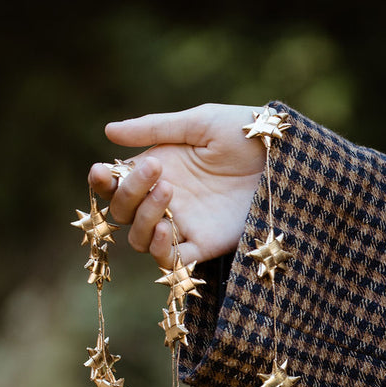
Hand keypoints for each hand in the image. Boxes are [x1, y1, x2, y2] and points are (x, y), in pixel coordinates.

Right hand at [88, 103, 267, 265]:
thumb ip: (154, 128)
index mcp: (158, 169)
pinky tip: (169, 229)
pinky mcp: (206, 246)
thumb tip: (108, 132)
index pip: (116, 184)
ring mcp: (184, 225)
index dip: (102, 181)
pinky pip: (172, 263)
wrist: (283, 157)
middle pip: (123, 212)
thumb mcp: (199, 123)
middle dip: (130, 192)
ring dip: (144, 218)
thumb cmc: (244, 133)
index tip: (102, 171)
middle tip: (158, 170)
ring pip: (141, 240)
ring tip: (167, 192)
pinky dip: (162, 251)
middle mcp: (166, 200)